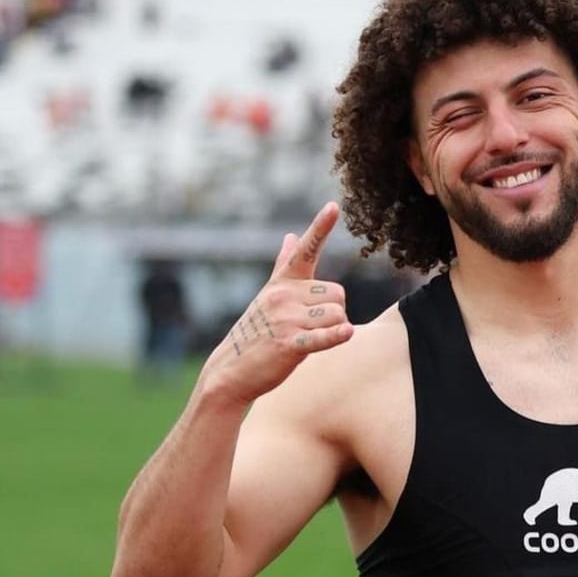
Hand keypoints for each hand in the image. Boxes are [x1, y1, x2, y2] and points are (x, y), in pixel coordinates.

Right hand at [203, 202, 353, 405]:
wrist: (231, 371)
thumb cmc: (257, 331)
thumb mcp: (269, 293)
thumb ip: (284, 265)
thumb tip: (290, 235)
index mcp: (283, 282)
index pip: (305, 250)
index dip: (320, 227)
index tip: (333, 205)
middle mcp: (284, 296)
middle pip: (338, 294)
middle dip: (333, 312)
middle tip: (310, 327)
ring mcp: (286, 319)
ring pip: (338, 315)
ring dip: (333, 331)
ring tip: (308, 340)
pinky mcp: (289, 344)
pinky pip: (324, 335)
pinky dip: (336, 336)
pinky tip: (346, 334)